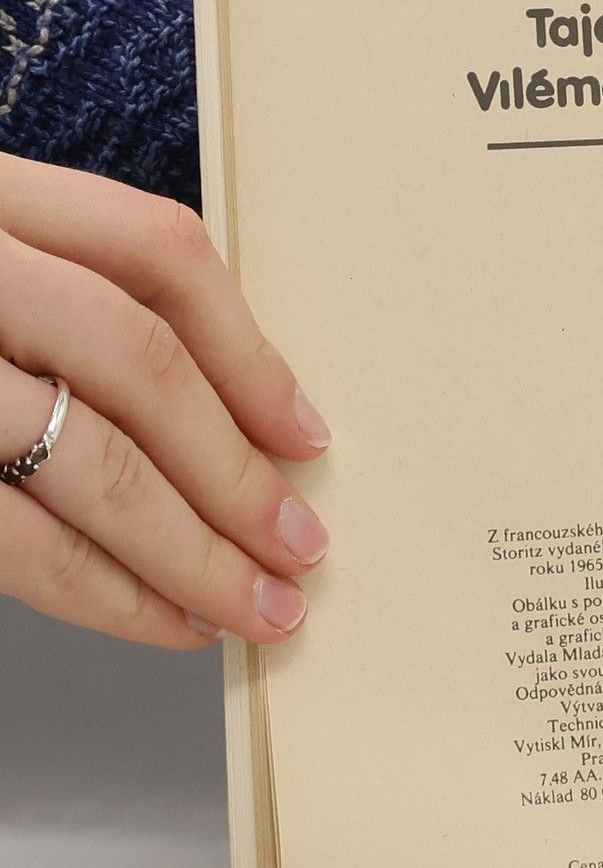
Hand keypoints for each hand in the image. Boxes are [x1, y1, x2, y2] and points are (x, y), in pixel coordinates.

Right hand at [0, 154, 328, 645]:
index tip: (307, 434)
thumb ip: (55, 301)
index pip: (153, 249)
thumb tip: (230, 422)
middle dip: (234, 470)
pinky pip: (8, 536)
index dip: (249, 349)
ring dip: (189, 550)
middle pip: (134, 359)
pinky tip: (160, 619)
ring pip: (84, 458)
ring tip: (256, 608)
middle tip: (301, 551)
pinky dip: (99, 589)